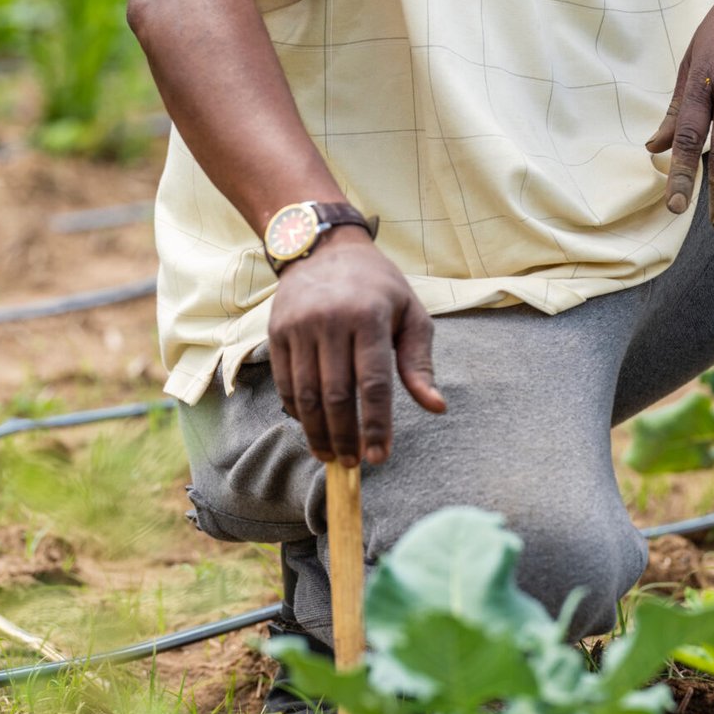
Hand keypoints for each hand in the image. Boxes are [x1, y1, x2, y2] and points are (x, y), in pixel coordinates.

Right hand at [267, 233, 445, 466]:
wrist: (325, 249)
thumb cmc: (378, 287)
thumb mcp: (410, 314)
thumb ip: (419, 362)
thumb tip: (436, 407)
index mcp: (369, 316)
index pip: (373, 382)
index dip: (376, 425)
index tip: (379, 457)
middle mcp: (331, 320)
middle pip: (336, 394)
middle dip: (346, 436)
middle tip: (353, 464)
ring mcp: (299, 325)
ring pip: (306, 394)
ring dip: (317, 432)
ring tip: (330, 456)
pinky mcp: (277, 331)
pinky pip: (285, 383)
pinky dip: (297, 412)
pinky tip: (311, 428)